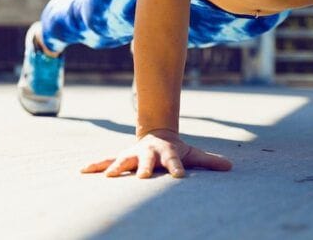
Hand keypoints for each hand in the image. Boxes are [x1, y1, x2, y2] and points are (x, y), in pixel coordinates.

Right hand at [80, 129, 232, 177]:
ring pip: (123, 160)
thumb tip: (230, 167)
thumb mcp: (193, 154)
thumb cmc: (176, 150)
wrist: (156, 134)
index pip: (175, 162)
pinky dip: (95, 165)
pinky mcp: (121, 157)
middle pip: (147, 161)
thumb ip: (209, 162)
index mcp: (168, 153)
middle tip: (142, 177)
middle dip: (144, 168)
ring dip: (115, 167)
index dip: (177, 168)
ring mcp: (133, 154)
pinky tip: (82, 171)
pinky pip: (106, 161)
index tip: (179, 177)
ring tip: (108, 176)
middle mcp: (149, 153)